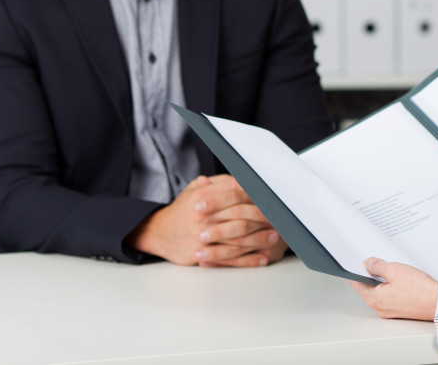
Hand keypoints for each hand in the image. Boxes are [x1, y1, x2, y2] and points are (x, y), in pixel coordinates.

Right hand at [126, 174, 287, 266]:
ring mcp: (202, 237)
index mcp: (203, 197)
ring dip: (258, 239)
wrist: (157, 232)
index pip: (234, 194)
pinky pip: (229, 258)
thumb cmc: (181, 210)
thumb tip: (239, 178)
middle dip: (261, 217)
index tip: (271, 198)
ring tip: (275, 237)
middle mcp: (203, 217)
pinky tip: (262, 258)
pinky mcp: (201, 255)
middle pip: (239, 216)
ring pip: (236, 239)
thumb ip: (216, 184)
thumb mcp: (194, 190)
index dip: (254, 196)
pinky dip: (248, 260)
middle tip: (280, 218)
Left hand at [349, 257, 437, 320]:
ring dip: (384, 280)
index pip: (357, 284)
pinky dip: (393, 287)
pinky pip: (391, 296)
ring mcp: (390, 311)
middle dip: (372, 274)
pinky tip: (402, 280)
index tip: (357, 262)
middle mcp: (380, 308)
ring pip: (381, 292)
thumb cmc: (419, 290)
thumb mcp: (394, 270)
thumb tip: (368, 263)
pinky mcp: (401, 310)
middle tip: (378, 262)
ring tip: (395, 270)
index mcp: (374, 299)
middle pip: (369, 288)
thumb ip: (378, 266)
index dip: (356, 271)